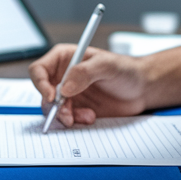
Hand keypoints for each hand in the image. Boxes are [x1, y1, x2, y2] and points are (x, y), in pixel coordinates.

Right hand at [28, 45, 147, 127]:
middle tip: (68, 115)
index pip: (39, 70)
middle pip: (43, 93)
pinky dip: (76, 121)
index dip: (40, 84)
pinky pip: (66, 119)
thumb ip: (84, 72)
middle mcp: (62, 76)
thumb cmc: (125, 70)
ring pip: (52, 109)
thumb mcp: (107, 65)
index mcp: (64, 59)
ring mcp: (69, 94)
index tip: (51, 96)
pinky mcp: (77, 109)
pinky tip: (90, 117)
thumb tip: (64, 88)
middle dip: (54, 106)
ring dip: (66, 116)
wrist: (141, 89)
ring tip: (86, 116)